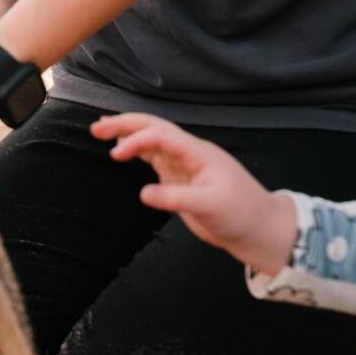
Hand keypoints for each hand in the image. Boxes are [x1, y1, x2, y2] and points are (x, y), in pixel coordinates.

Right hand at [92, 113, 296, 274]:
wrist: (259, 229)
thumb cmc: (241, 215)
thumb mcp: (210, 206)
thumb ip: (176, 198)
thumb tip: (143, 193)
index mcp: (198, 153)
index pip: (161, 136)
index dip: (135, 141)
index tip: (115, 156)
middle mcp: (189, 153)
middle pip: (154, 128)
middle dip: (125, 125)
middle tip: (97, 128)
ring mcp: (185, 165)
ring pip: (152, 140)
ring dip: (128, 134)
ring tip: (102, 133)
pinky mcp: (181, 178)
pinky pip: (155, 157)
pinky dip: (136, 150)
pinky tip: (123, 151)